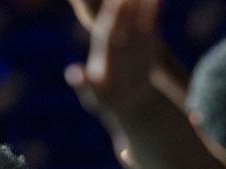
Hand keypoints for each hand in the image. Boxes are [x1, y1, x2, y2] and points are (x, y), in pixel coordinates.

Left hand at [65, 0, 160, 121]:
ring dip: (141, 2)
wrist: (128, 102)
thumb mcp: (95, 95)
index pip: (106, 28)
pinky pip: (149, 21)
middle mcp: (116, 39)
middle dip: (126, 3)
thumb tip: (72, 74)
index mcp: (102, 49)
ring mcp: (131, 37)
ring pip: (136, 15)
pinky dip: (154, 10)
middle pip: (121, 17)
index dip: (111, 16)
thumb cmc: (106, 101)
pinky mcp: (146, 39)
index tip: (116, 2)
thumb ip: (84, 84)